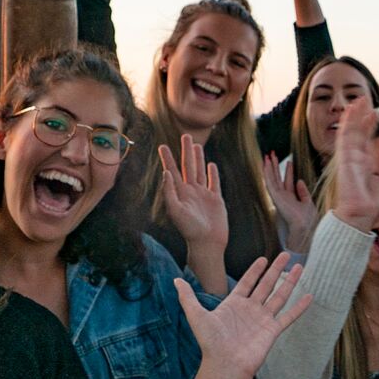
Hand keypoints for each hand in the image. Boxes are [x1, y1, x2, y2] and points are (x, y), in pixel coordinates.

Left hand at [159, 135, 226, 251]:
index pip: (172, 171)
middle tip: (185, 135)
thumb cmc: (189, 229)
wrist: (207, 243)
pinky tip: (211, 165)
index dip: (168, 158)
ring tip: (196, 145)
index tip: (162, 145)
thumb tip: (166, 172)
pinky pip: (213, 182)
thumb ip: (170, 191)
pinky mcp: (216, 199)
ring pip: (200, 171)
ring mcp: (203, 194)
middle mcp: (190, 191)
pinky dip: (212, 173)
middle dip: (186, 151)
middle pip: (188, 166)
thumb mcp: (176, 210)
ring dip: (198, 158)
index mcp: (179, 193)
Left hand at [174, 254, 310, 378]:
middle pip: (267, 285)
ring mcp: (263, 319)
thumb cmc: (210, 343)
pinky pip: (289, 316)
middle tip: (286, 254)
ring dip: (290, 281)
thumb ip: (188, 298)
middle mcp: (251, 310)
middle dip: (276, 269)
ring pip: (280, 296)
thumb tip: (175, 281)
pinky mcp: (273, 331)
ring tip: (300, 267)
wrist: (224, 364)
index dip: (255, 270)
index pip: (248, 282)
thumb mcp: (196, 316)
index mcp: (235, 304)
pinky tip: (309, 296)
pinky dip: (299, 307)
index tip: (263, 258)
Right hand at [261, 152, 318, 251]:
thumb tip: (300, 180)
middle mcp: (283, 197)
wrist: (304, 226)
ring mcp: (278, 196)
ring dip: (270, 167)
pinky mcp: (275, 197)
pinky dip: (267, 173)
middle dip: (276, 166)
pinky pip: (270, 182)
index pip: (288, 181)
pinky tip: (265, 165)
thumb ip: (303, 192)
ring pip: (272, 178)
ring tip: (268, 156)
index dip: (288, 171)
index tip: (289, 162)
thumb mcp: (308, 202)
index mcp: (291, 198)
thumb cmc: (307, 219)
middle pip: (278, 178)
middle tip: (273, 155)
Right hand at [326, 106, 378, 229]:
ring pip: (350, 131)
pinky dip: (347, 124)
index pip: (367, 140)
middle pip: (358, 132)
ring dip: (353, 116)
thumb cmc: (373, 203)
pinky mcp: (344, 158)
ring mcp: (349, 157)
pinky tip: (350, 112)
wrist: (362, 213)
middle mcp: (356, 158)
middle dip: (360, 116)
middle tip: (363, 100)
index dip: (370, 126)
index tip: (375, 114)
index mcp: (366, 163)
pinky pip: (345, 137)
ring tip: (357, 101)